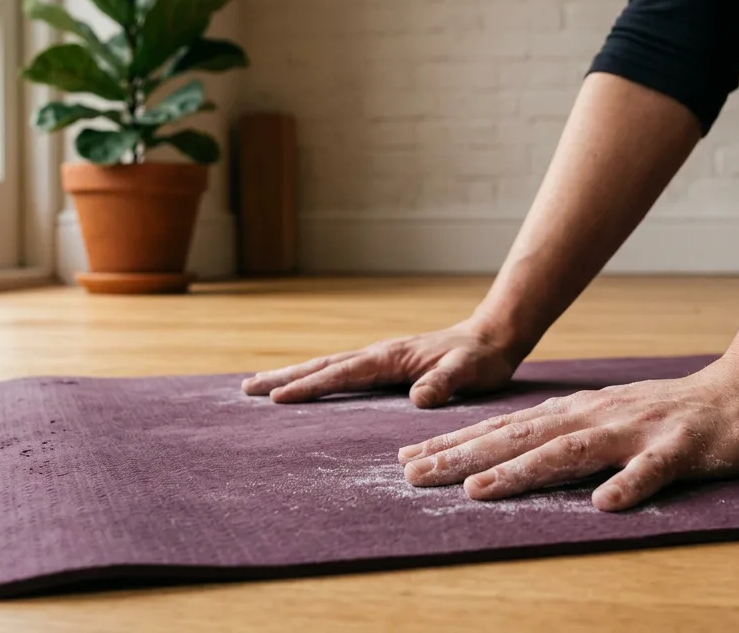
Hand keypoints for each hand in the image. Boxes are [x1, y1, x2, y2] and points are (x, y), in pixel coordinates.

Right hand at [241, 322, 520, 407]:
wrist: (492, 338)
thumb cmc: (481, 358)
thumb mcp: (468, 372)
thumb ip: (444, 382)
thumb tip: (418, 399)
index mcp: (389, 357)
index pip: (341, 373)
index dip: (309, 387)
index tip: (278, 398)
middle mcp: (378, 354)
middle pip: (322, 365)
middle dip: (284, 377)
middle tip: (246, 389)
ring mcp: (379, 358)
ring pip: (327, 366)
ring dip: (293, 376)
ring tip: (259, 385)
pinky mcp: (385, 365)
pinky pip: (341, 372)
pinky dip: (316, 377)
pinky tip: (305, 386)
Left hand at [396, 358, 738, 511]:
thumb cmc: (674, 415)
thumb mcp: (609, 420)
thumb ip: (564, 436)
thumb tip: (507, 456)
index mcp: (579, 413)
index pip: (507, 429)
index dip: (456, 445)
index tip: (408, 462)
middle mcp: (599, 416)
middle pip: (522, 438)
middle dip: (464, 456)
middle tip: (413, 476)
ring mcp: (638, 431)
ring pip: (571, 452)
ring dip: (523, 470)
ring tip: (478, 491)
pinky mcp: (680, 450)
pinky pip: (653, 472)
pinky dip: (629, 485)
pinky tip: (605, 505)